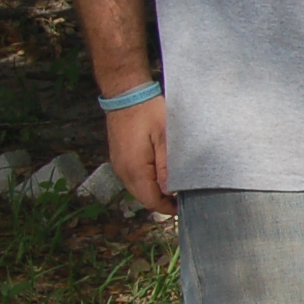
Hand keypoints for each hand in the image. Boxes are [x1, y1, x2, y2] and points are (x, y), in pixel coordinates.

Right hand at [105, 95, 175, 214]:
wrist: (126, 94)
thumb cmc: (148, 112)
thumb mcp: (165, 138)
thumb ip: (167, 167)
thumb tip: (170, 191)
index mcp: (134, 170)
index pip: (151, 201)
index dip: (168, 208)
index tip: (184, 205)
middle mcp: (123, 171)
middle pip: (143, 198)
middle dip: (162, 201)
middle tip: (183, 194)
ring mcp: (119, 165)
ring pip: (138, 189)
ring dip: (154, 190)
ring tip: (175, 183)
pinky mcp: (120, 158)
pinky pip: (134, 178)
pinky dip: (147, 181)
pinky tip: (161, 172)